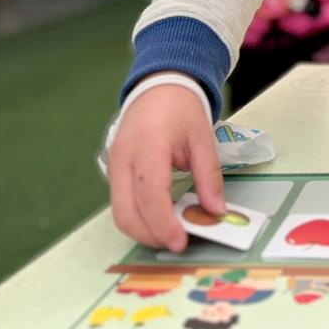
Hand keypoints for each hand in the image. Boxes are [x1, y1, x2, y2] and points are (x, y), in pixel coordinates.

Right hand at [108, 83, 224, 250]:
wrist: (158, 86)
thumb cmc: (181, 108)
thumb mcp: (203, 138)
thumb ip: (209, 176)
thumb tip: (216, 211)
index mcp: (148, 147)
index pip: (150, 197)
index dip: (164, 225)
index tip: (182, 242)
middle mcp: (123, 159)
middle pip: (126, 213)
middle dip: (151, 236)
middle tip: (178, 242)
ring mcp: (113, 164)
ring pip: (119, 213)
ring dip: (143, 230)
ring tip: (172, 232)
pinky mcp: (113, 169)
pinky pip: (121, 202)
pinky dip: (138, 216)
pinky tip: (161, 217)